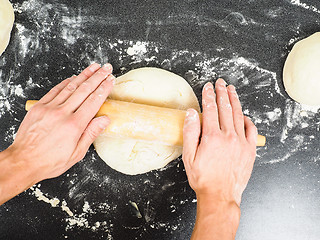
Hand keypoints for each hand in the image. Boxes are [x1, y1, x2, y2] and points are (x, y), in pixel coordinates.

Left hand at [8, 63, 114, 181]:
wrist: (24, 161)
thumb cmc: (50, 160)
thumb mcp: (77, 153)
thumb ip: (91, 133)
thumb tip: (105, 119)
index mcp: (74, 125)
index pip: (94, 101)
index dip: (104, 88)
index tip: (111, 80)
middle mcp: (62, 113)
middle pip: (84, 90)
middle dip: (97, 77)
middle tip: (106, 68)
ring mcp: (50, 108)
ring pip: (70, 87)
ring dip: (84, 75)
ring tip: (94, 67)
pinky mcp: (39, 107)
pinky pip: (55, 90)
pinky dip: (65, 82)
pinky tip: (73, 77)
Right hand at [182, 78, 256, 205]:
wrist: (220, 195)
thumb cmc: (203, 178)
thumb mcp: (189, 156)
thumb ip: (190, 132)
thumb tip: (192, 113)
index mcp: (212, 136)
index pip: (210, 109)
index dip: (208, 95)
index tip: (208, 86)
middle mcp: (228, 136)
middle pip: (225, 108)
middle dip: (222, 93)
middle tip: (220, 82)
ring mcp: (241, 142)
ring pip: (239, 115)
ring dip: (235, 100)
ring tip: (231, 90)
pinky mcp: (250, 149)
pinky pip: (251, 129)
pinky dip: (248, 119)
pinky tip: (244, 114)